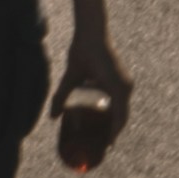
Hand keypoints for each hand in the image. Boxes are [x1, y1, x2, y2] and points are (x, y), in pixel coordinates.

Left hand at [53, 29, 131, 172]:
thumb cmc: (83, 51)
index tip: (107, 147)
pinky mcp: (121, 77)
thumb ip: (62, 95)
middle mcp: (126, 86)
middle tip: (102, 145)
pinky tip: (105, 116)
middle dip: (114, 131)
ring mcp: (125, 81)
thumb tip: (52, 117)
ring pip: (122, 107)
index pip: (120, 118)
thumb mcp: (71, 76)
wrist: (93, 30)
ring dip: (115, 121)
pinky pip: (121, 99)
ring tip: (103, 133)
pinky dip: (116, 110)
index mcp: (118, 88)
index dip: (114, 134)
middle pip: (123, 115)